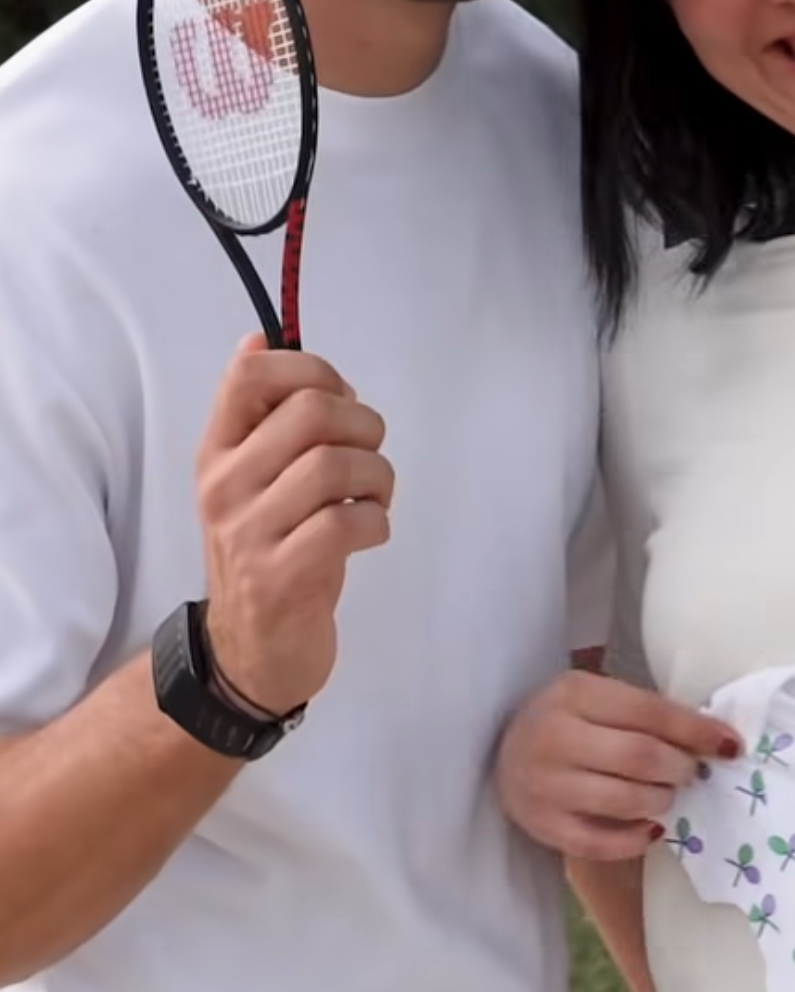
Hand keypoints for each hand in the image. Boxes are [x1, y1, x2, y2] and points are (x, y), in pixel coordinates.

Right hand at [196, 335, 394, 714]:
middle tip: (370, 454)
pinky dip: (377, 522)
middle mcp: (225, 485)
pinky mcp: (281, 577)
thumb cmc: (270, 550)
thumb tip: (260, 339)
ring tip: (375, 498)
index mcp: (218, 451)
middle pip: (311, 410)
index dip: (313, 369)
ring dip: (379, 477)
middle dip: (364, 424)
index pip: (251, 375)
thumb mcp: (255, 479)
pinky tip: (369, 532)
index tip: (340, 397)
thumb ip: (264, 416)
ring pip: (335, 465)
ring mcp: (249, 533)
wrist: (251, 651)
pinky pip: (346, 523)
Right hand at [496, 669, 741, 860]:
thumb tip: (712, 737)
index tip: (730, 744)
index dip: (696, 730)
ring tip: (667, 795)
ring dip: (662, 800)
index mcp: (573, 693)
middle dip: (681, 767)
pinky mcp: (544, 826)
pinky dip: (637, 838)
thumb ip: (643, 712)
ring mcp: (546, 785)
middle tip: (692, 772)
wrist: (502, 752)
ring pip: (625, 800)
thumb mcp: (596, 697)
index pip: (648, 711)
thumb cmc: (566, 720)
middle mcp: (555, 736)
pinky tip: (651, 828)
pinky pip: (601, 842)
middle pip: (640, 756)